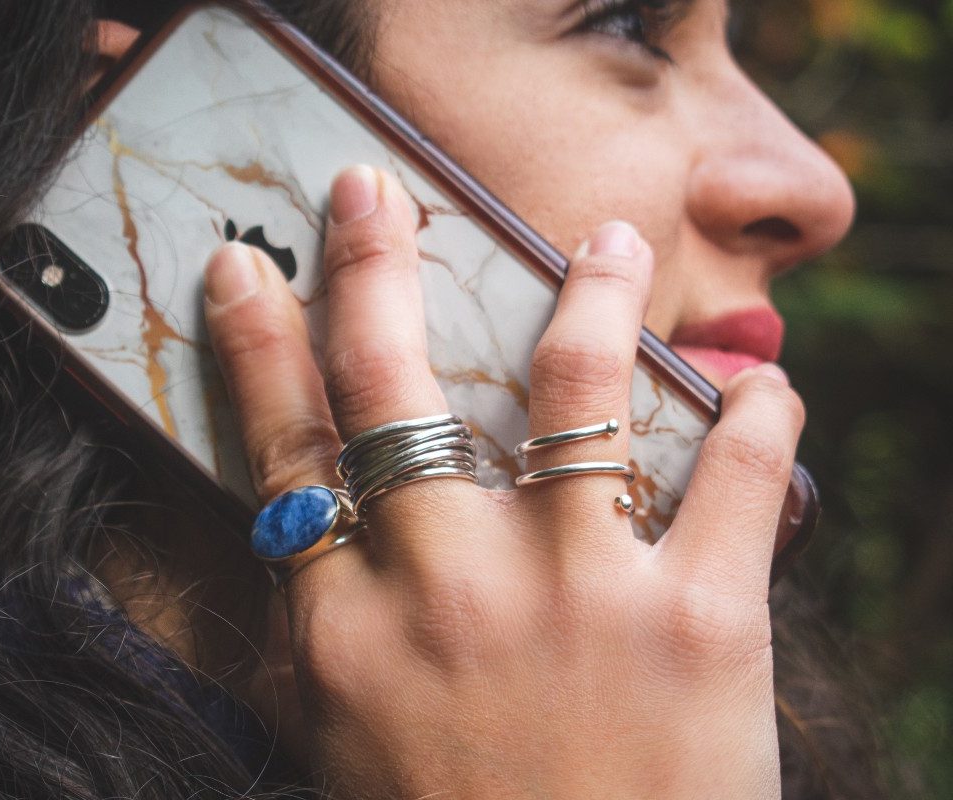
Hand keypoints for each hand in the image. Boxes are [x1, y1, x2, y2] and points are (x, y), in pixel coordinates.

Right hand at [203, 165, 802, 798]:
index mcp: (352, 632)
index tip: (243, 269)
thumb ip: (330, 624)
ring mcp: (579, 600)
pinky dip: (758, 414)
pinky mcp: (703, 627)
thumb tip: (315, 518)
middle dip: (373, 273)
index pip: (286, 453)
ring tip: (606, 240)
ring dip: (590, 298)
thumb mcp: (350, 737)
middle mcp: (451, 593)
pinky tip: (757, 379)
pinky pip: (741, 478)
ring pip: (574, 391)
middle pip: (394, 392)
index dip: (258, 347)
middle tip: (372, 191)